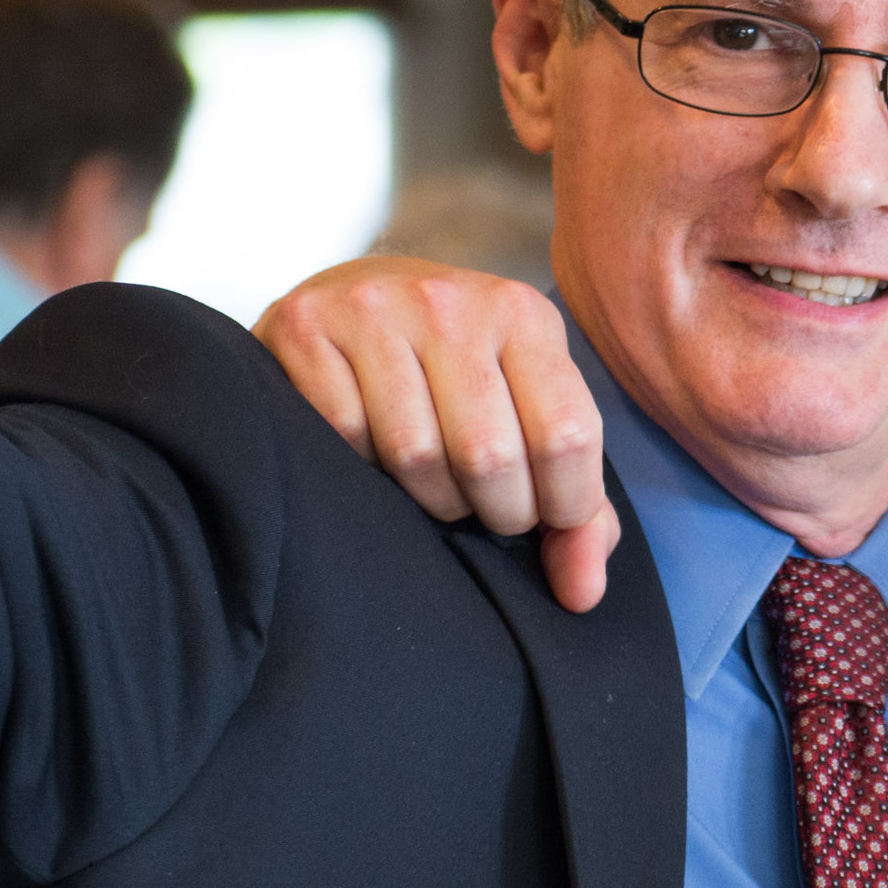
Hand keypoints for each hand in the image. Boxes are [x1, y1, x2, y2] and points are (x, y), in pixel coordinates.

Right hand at [255, 258, 617, 610]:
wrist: (353, 294)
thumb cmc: (456, 377)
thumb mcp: (530, 416)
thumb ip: (576, 507)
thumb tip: (582, 593)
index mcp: (524, 315)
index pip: (567, 436)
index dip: (563, 506)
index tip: (542, 517)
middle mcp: (450, 302)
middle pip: (489, 455)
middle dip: (494, 511)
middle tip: (481, 506)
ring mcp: (373, 308)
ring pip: (414, 455)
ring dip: (428, 499)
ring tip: (432, 484)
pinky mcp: (305, 325)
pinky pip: (344, 436)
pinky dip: (362, 468)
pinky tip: (373, 454)